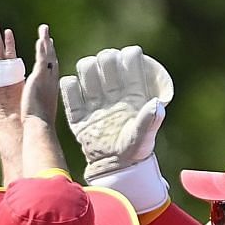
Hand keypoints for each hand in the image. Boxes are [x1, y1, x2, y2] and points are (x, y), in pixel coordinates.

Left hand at [21, 24, 59, 128]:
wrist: (39, 126)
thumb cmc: (38, 125)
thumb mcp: (40, 111)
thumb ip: (39, 104)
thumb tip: (38, 109)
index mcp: (50, 89)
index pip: (51, 69)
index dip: (51, 58)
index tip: (49, 48)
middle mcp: (51, 82)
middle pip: (52, 59)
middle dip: (50, 46)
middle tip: (47, 34)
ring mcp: (46, 79)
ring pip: (48, 56)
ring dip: (46, 41)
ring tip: (44, 29)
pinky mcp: (39, 78)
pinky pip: (41, 59)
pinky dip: (42, 48)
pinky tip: (40, 38)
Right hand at [60, 45, 172, 178]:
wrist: (113, 168)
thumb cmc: (134, 150)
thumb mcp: (144, 137)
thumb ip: (150, 120)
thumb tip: (156, 103)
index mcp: (132, 91)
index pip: (131, 59)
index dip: (128, 56)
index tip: (128, 61)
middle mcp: (113, 91)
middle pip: (106, 59)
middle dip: (107, 59)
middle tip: (109, 73)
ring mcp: (95, 100)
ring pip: (86, 67)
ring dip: (87, 68)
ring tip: (92, 81)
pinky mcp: (78, 112)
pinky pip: (69, 88)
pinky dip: (69, 85)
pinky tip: (74, 89)